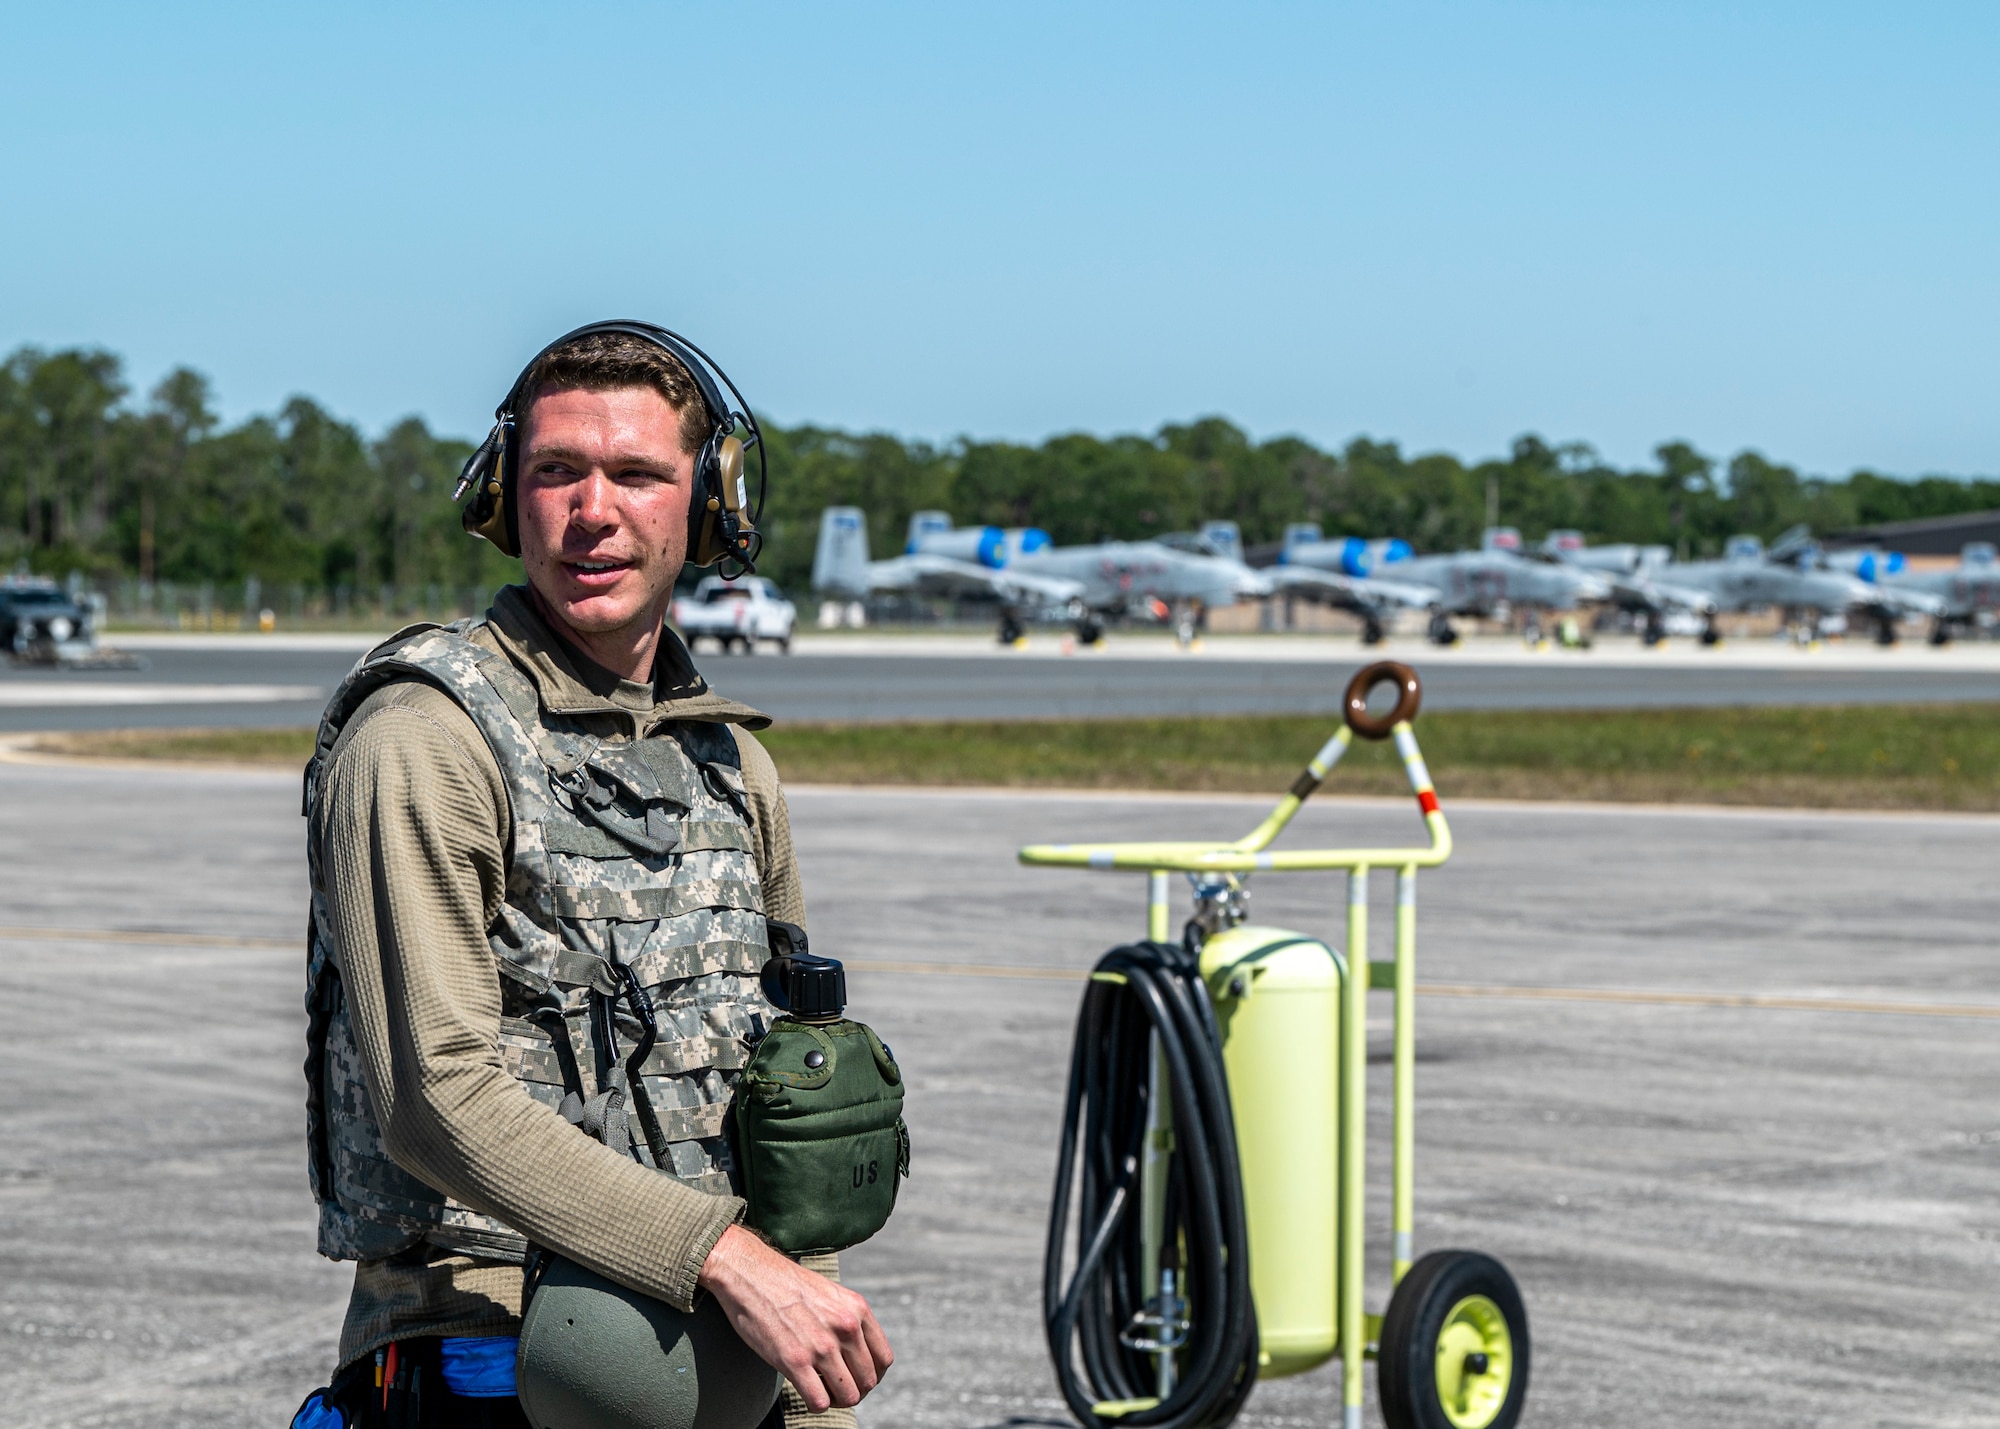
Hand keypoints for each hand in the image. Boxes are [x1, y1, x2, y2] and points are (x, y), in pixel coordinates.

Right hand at [697, 1225, 893, 1411]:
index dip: (872, 1375)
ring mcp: (821, 1346)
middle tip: (836, 1388)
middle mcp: (845, 1327)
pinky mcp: (794, 1361)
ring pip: (848, 1396)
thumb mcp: (830, 1293)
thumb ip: (848, 1318)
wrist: (749, 1273)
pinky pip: (819, 1402)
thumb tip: (857, 1350)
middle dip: (854, 1390)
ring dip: (836, 1400)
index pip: (884, 1359)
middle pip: (868, 1381)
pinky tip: (805, 1391)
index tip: (857, 1378)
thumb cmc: (786, 1284)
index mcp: (857, 1309)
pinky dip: (816, 1404)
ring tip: (821, 1390)